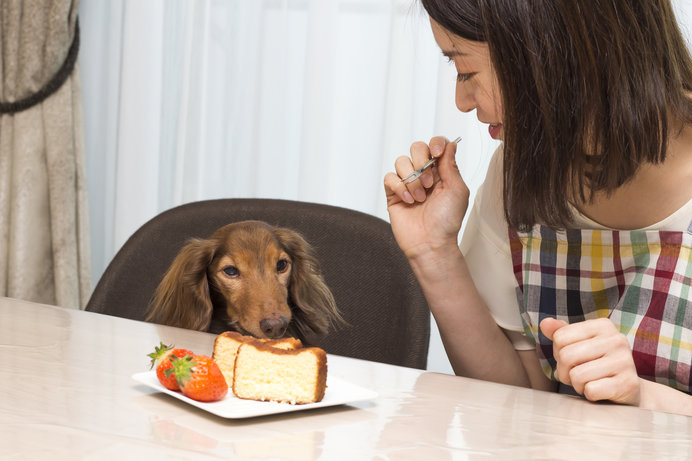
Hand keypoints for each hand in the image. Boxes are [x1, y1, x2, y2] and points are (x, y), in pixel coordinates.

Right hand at [383, 136, 469, 258]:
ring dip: (412, 179)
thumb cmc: (447, 221)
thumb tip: (449, 144)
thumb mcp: (457, 190)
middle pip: (416, 147)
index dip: (435, 144)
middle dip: (422, 161)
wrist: (431, 242)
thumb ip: (451, 165)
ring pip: (401, 161)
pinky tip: (409, 201)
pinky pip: (389, 178)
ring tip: (420, 198)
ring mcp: (407, 183)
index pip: (436, 145)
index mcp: (442, 172)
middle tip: (429, 182)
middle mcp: (424, 174)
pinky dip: (399, 187)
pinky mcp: (393, 194)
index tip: (437, 153)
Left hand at [540, 317, 640, 405]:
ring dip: (577, 385)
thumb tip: (545, 323)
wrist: (628, 389)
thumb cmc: (597, 364)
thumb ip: (561, 332)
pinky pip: (591, 390)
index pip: (560, 337)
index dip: (558, 353)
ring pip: (577, 375)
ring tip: (589, 382)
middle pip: (566, 355)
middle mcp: (617, 339)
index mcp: (603, 325)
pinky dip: (589, 394)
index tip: (572, 359)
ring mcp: (625, 361)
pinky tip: (600, 391)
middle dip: (565, 371)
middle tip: (576, 375)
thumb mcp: (579, 344)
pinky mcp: (628, 384)